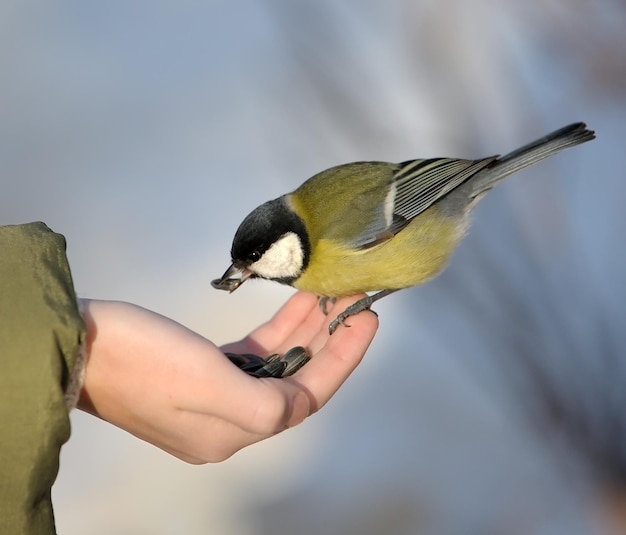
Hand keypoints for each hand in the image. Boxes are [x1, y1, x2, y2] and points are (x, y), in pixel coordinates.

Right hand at [77, 292, 377, 462]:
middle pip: (295, 378)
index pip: (305, 397)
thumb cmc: (138, 359)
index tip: (365, 320)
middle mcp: (227, 419)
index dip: (342, 358)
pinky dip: (278, 328)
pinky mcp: (202, 369)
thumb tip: (299, 402)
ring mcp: (214, 393)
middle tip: (353, 300)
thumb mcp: (205, 384)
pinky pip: (254, 352)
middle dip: (328, 339)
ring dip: (305, 329)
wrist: (76, 343)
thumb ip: (264, 402)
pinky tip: (296, 303)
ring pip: (277, 362)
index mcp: (231, 432)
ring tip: (331, 294)